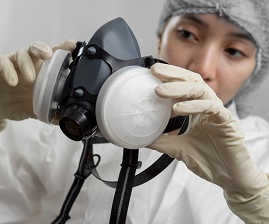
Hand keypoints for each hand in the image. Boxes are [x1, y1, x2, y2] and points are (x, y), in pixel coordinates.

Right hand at [0, 40, 75, 164]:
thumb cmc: (17, 103)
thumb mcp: (35, 109)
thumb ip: (49, 112)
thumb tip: (64, 119)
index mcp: (41, 71)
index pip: (53, 56)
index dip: (63, 49)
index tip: (72, 45)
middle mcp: (28, 63)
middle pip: (37, 48)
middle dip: (43, 49)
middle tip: (48, 55)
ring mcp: (13, 63)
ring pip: (20, 54)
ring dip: (26, 64)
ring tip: (31, 79)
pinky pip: (2, 62)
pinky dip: (8, 70)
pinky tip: (12, 81)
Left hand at [148, 63, 268, 221]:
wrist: (229, 177)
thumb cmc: (209, 160)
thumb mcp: (178, 149)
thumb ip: (162, 142)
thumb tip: (142, 138)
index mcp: (197, 109)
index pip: (183, 86)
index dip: (168, 78)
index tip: (150, 75)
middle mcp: (207, 106)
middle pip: (191, 81)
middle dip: (172, 74)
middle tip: (154, 71)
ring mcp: (218, 112)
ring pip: (200, 90)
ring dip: (179, 88)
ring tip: (160, 90)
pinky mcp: (227, 121)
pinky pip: (211, 107)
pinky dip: (194, 105)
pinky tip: (178, 108)